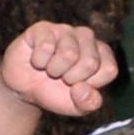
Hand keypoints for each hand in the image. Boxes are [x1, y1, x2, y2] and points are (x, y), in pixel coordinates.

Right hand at [0, 22, 118, 118]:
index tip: (77, 85)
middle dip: (71, 79)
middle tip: (60, 77)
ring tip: (49, 69)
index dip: (90, 85)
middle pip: (90, 63)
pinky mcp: (43, 28)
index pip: (109, 70)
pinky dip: (39, 61)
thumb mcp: (76, 106)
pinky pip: (46, 46)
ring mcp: (65, 30)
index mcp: (102, 53)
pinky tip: (38, 60)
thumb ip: (89, 103)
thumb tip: (81, 88)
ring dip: (54, 70)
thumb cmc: (55, 93)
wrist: (23, 88)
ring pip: (69, 54)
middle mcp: (87, 37)